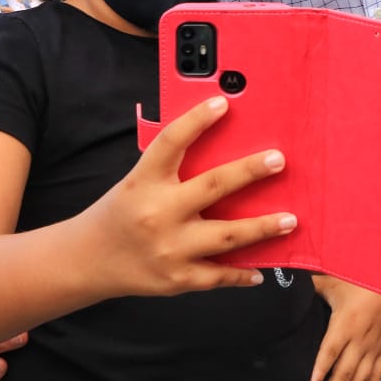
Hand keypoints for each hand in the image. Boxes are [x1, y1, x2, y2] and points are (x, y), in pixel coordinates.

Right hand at [81, 95, 296, 296]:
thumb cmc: (121, 213)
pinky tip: (260, 269)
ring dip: (263, 227)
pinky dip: (242, 274)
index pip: (171, 141)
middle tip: (278, 161)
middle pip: (213, 186)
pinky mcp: (178, 278)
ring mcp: (170, 248)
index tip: (222, 103)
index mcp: (144, 181)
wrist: (89, 259)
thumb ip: (170, 169)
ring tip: (290, 219)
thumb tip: (219, 148)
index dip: (197, 120)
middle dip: (250, 172)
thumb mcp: (137, 182)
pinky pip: (219, 275)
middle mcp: (158, 212)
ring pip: (227, 235)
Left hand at [309, 277, 380, 380]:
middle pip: (345, 373)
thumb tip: (286, 280)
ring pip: (361, 379)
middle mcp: (360, 340)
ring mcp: (374, 347)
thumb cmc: (361, 279)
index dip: (321, 370)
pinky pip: (378, 374)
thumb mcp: (334, 280)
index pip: (330, 352)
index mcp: (345, 324)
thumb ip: (311, 285)